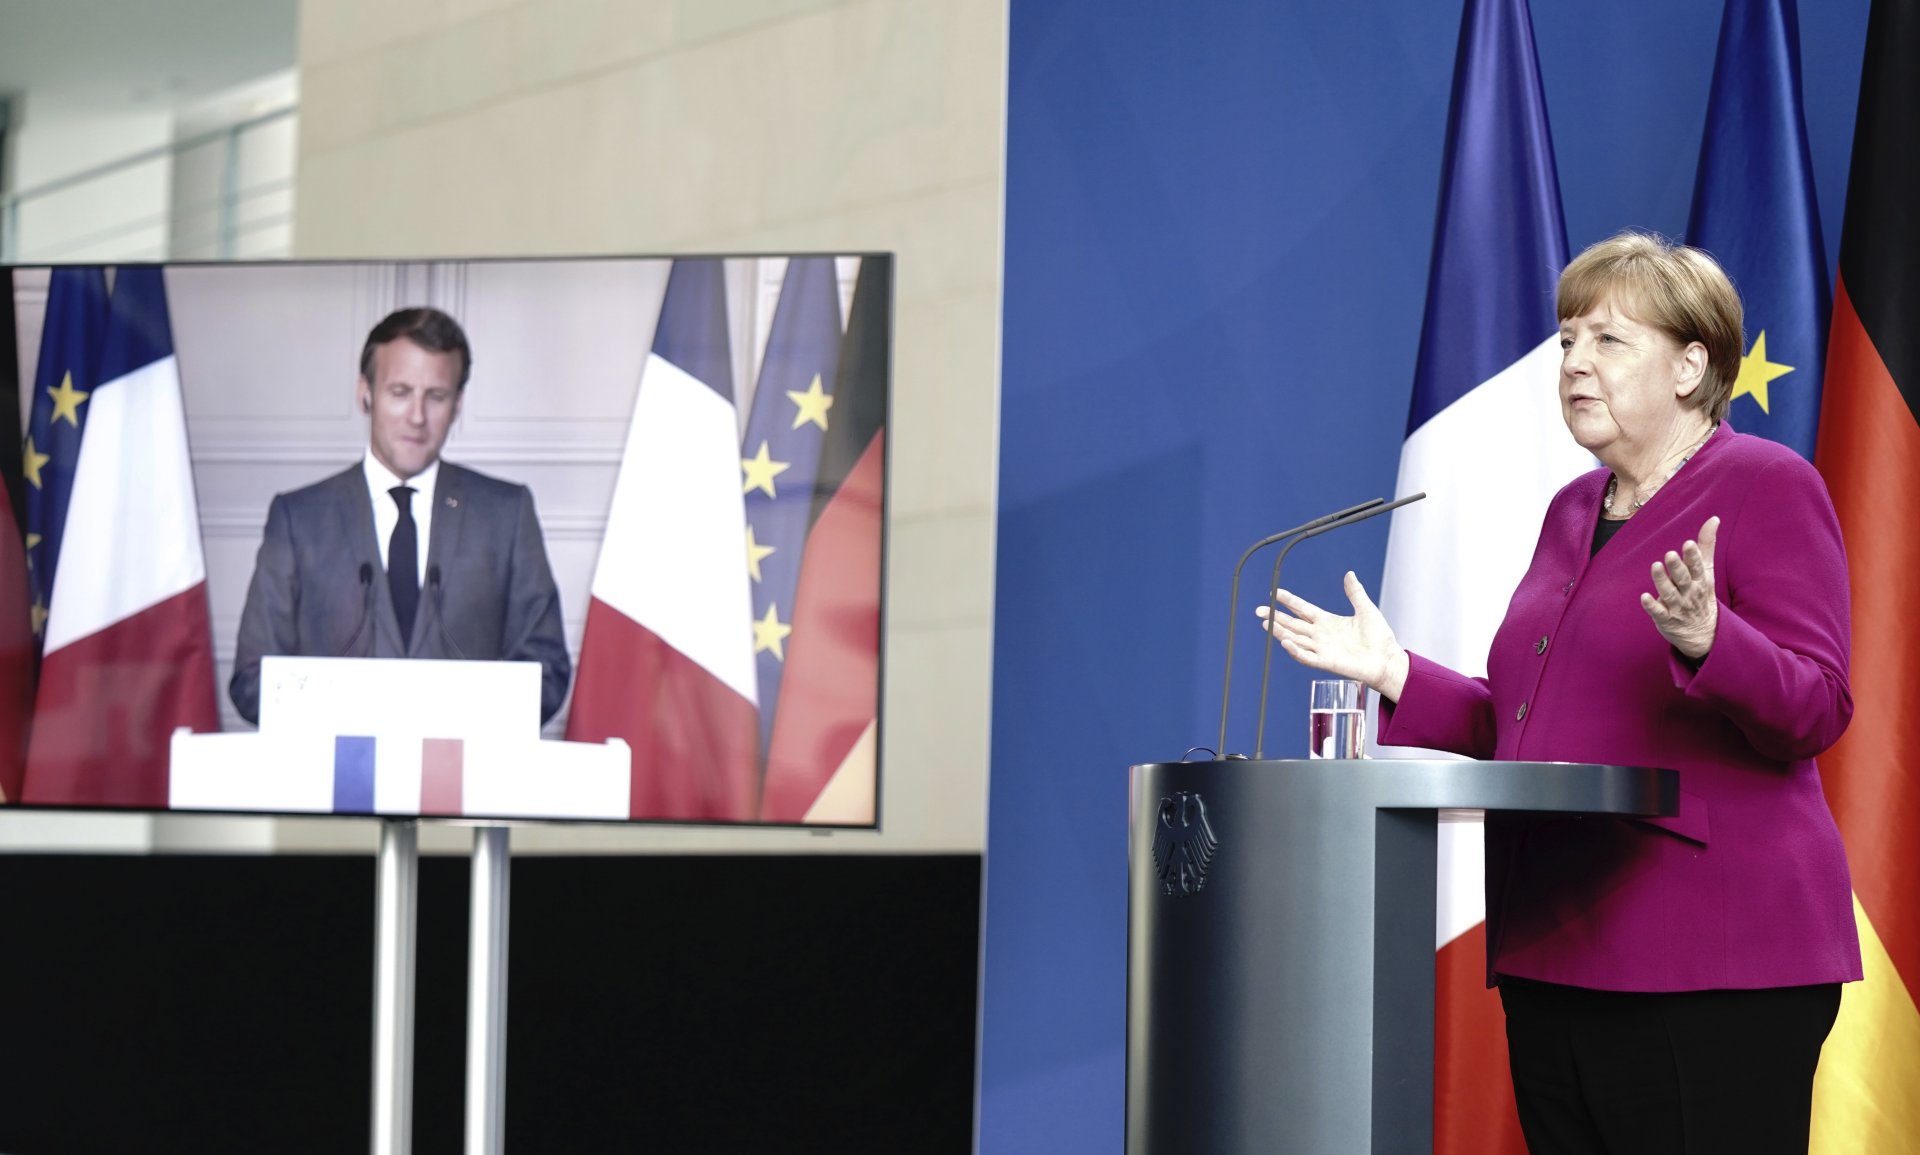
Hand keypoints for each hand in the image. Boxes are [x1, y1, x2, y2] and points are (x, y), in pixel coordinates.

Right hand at [1257, 571, 1409, 699]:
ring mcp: (1322, 649)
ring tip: (1266, 624)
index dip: (1289, 601)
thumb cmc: (1379, 637)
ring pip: (1295, 639)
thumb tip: (1350, 574)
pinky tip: (1285, 642)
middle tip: (1259, 611)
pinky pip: (1307, 657)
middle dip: (1275, 617)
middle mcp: (1321, 635)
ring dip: (1280, 632)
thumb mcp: (1366, 610)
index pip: (1302, 609)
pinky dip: (1295, 651)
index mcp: (1328, 621)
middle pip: (1293, 624)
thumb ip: (1355, 593)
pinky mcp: (1327, 662)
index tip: (1275, 593)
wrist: (1387, 660)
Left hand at [1641, 515, 1719, 659]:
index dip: (1692, 556)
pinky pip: (1658, 612)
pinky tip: (1644, 597)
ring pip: (1669, 593)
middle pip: (1683, 579)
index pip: (1697, 567)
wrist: (1704, 632)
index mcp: (1699, 580)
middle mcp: (1689, 593)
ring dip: (1662, 581)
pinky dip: (1651, 606)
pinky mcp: (1665, 618)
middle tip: (1670, 554)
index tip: (1687, 544)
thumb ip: (1706, 545)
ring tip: (1655, 566)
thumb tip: (1714, 518)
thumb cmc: (1701, 594)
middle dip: (1677, 567)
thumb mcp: (1706, 570)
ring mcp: (1677, 606)